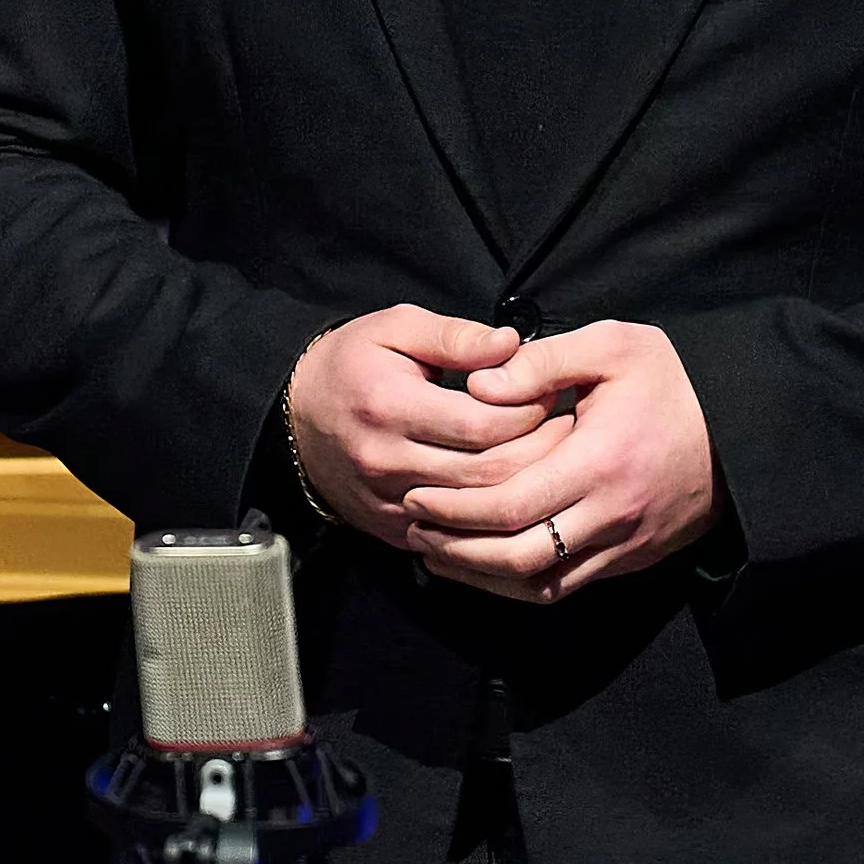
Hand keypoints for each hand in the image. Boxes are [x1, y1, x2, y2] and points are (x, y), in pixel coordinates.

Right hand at [286, 307, 565, 548]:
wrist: (293, 418)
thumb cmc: (351, 364)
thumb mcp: (396, 328)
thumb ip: (455, 337)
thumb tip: (511, 344)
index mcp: (390, 406)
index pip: (483, 424)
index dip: (529, 410)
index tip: (553, 392)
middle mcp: (388, 460)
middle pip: (488, 473)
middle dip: (540, 451)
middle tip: (569, 429)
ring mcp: (389, 501)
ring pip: (478, 510)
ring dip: (524, 487)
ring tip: (555, 458)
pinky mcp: (393, 529)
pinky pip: (457, 535)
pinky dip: (492, 519)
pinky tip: (519, 494)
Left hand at [401, 318, 715, 603]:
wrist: (745, 431)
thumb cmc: (676, 382)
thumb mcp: (614, 347)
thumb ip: (541, 361)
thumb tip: (478, 387)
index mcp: (599, 460)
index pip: (509, 504)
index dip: (453, 508)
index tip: (415, 495)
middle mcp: (611, 514)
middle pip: (516, 556)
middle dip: (455, 548)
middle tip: (415, 528)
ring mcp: (624, 545)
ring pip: (539, 585)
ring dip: (480, 577)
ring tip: (437, 553)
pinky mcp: (632, 560)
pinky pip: (567, 588)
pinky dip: (519, 585)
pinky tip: (487, 567)